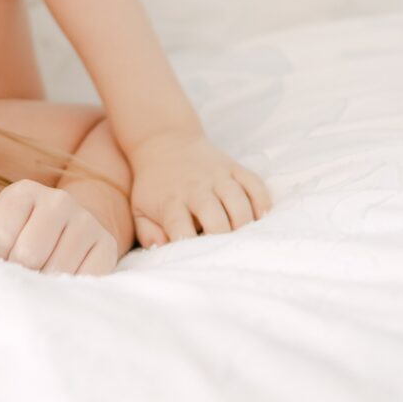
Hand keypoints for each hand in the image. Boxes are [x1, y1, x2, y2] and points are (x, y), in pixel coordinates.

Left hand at [0, 180, 122, 275]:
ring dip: (42, 283)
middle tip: (19, 273)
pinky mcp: (106, 245)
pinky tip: (60, 282)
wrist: (52, 241)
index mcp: (23, 192)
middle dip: (18, 272)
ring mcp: (86, 221)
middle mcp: (59, 200)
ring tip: (38, 276)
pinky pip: (84, 278)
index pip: (0, 234)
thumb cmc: (8, 239)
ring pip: (57, 268)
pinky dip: (67, 289)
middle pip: (29, 253)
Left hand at [127, 132, 271, 246]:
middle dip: (221, 240)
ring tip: (241, 239)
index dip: (189, 246)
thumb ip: (148, 234)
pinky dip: (262, 204)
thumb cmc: (155, 185)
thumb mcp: (140, 209)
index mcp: (171, 201)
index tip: (194, 259)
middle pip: (215, 218)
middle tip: (222, 252)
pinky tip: (259, 219)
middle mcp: (197, 187)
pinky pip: (256, 185)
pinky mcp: (236, 167)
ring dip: (243, 225)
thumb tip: (165, 250)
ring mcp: (219, 176)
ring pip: (239, 202)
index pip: (181, 229)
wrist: (168, 142)